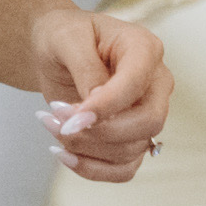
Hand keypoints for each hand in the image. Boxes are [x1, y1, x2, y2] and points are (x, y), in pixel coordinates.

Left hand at [27, 2, 172, 182]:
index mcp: (145, 49)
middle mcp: (155, 83)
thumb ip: (86, 68)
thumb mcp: (66, 39)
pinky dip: (91, 168)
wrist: (56, 51)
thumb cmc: (64, 36)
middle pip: (148, 122)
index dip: (104, 106)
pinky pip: (124, 169)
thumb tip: (96, 105)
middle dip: (99, 131)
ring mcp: (148, 113)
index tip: (67, 116)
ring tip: (50, 125)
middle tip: (56, 121)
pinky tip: (63, 153)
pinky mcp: (134, 138)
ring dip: (85, 148)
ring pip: (132, 149)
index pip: (135, 84)